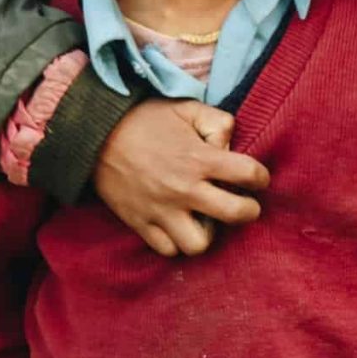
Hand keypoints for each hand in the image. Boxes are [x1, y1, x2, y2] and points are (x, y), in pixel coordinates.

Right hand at [92, 99, 267, 256]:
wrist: (95, 134)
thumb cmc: (146, 119)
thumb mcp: (187, 108)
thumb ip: (219, 122)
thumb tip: (231, 146)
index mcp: (199, 158)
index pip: (249, 174)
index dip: (261, 177)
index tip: (256, 178)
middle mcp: (184, 188)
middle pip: (235, 214)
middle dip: (250, 211)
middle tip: (244, 205)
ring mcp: (161, 210)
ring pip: (199, 244)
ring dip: (208, 233)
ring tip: (206, 218)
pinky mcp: (140, 223)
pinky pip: (168, 249)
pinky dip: (177, 241)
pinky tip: (179, 225)